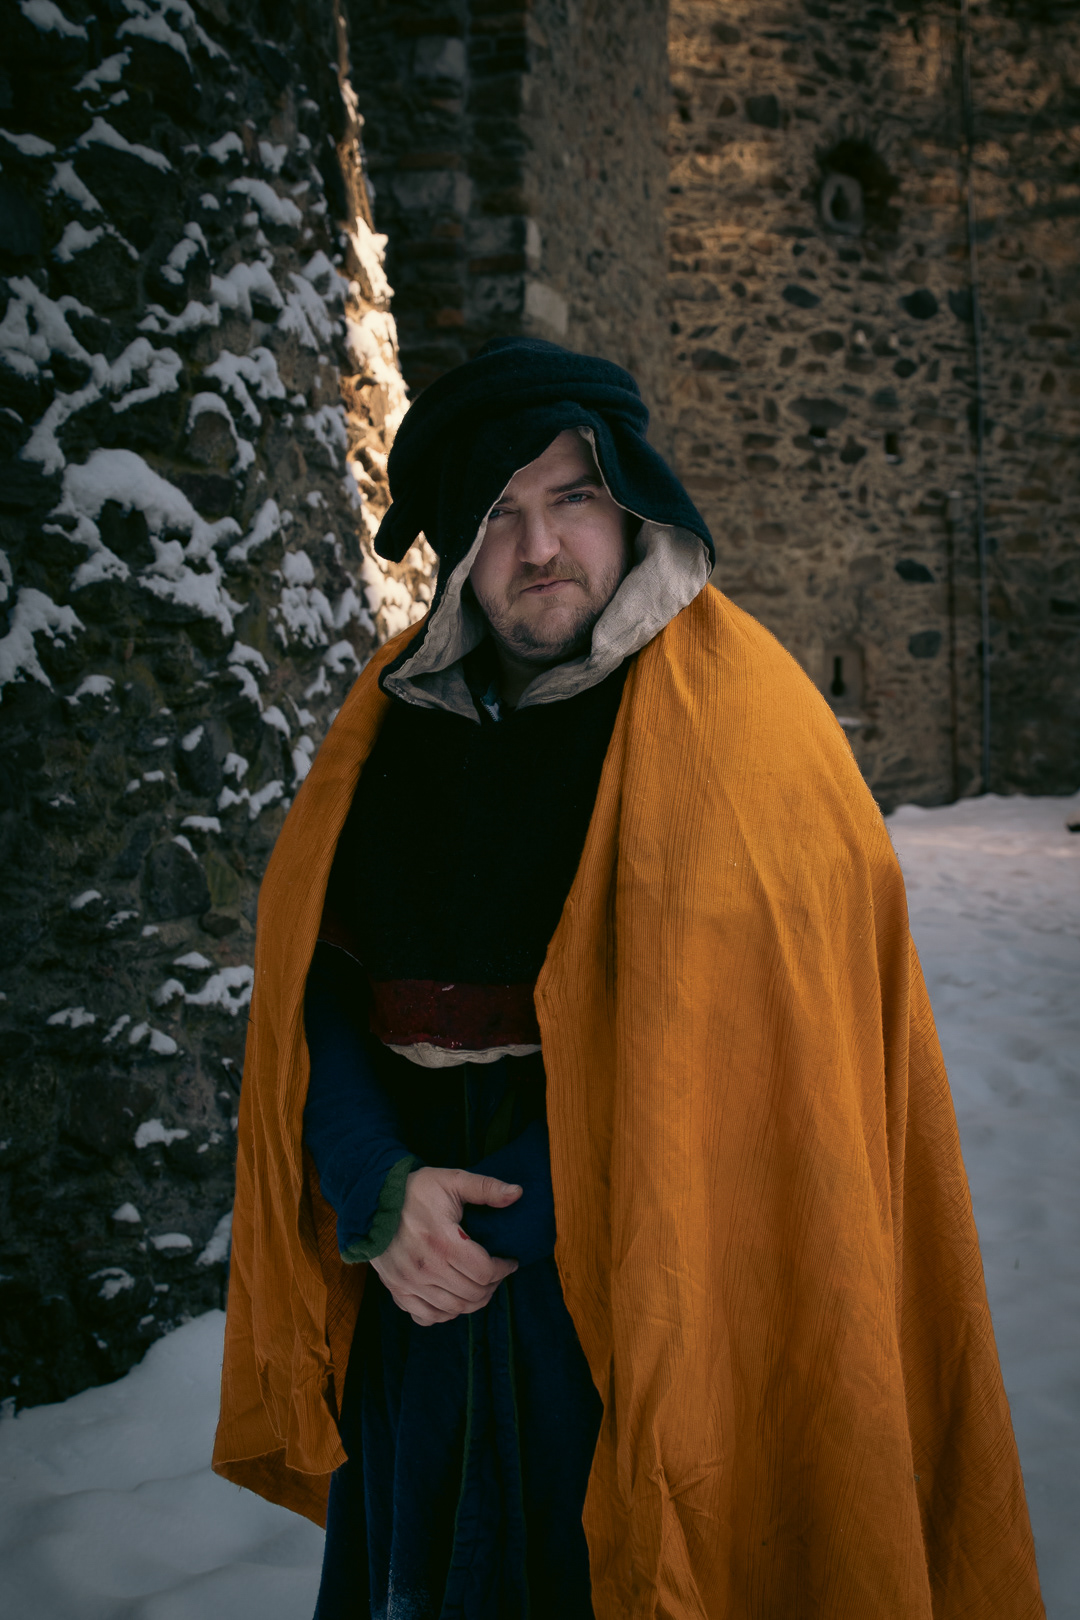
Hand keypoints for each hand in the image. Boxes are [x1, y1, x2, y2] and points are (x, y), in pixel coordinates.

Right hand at [370, 1166, 521, 1326]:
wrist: (371, 1201)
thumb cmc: (415, 1190)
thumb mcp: (451, 1180)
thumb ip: (486, 1188)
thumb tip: (518, 1193)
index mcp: (443, 1242)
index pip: (485, 1272)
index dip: (504, 1269)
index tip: (509, 1260)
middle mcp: (426, 1268)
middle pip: (473, 1294)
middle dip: (492, 1285)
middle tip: (496, 1272)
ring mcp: (409, 1283)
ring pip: (454, 1309)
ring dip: (473, 1301)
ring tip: (479, 1285)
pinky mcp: (397, 1290)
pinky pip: (427, 1317)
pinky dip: (446, 1313)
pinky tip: (453, 1298)